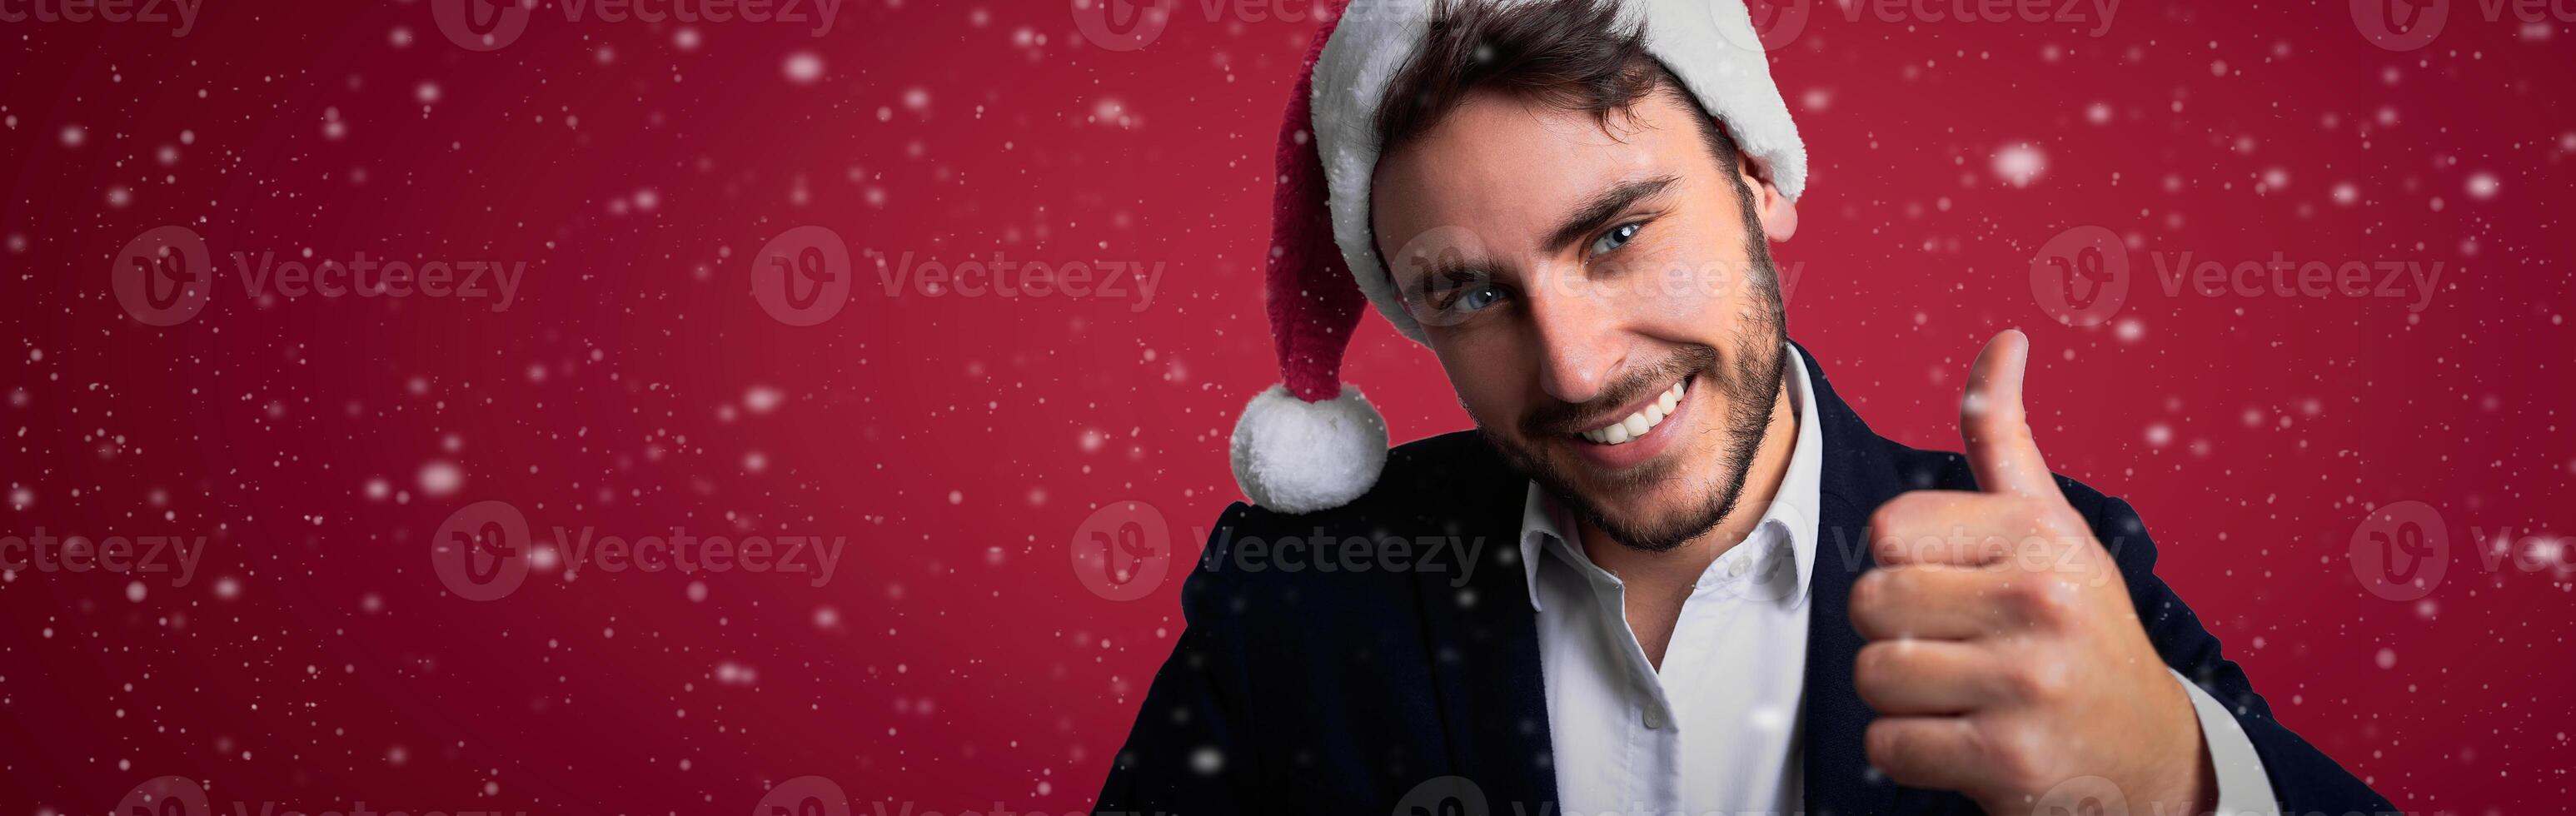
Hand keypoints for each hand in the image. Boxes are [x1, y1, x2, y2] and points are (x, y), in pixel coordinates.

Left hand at [1850, 330, 2213, 815]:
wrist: (2154, 756)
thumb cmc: (2083, 632)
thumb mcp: (2054, 530)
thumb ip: (2006, 439)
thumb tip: (2004, 340)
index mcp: (2038, 535)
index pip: (1885, 530)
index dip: (1902, 566)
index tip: (1957, 589)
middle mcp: (2039, 601)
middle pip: (1869, 603)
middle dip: (1893, 633)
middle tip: (1955, 650)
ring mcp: (2028, 682)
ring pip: (1872, 674)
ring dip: (1900, 697)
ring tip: (1961, 696)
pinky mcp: (2009, 758)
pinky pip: (1889, 745)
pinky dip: (1911, 753)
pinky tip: (1965, 744)